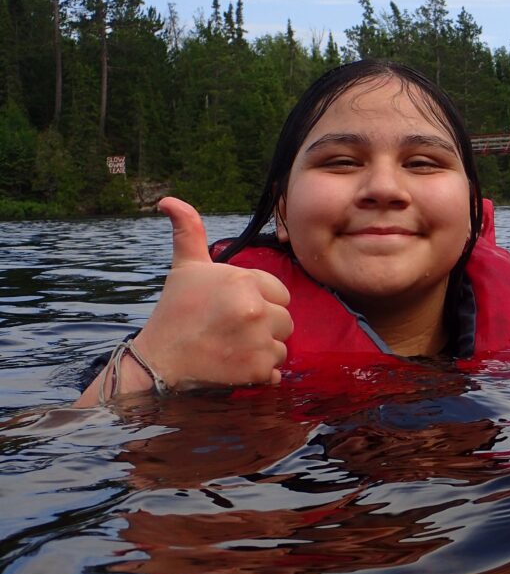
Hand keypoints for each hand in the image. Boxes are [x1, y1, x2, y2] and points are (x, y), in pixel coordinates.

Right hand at [129, 197, 292, 389]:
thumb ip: (189, 231)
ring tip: (233, 347)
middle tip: (232, 331)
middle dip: (264, 326)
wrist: (160, 362)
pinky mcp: (258, 370)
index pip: (280, 293)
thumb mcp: (186, 268)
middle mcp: (255, 308)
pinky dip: (262, 372)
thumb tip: (168, 201)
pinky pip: (278, 370)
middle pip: (285, 319)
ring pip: (283, 345)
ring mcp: (258, 341)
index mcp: (243, 280)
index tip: (232, 310)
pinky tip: (236, 366)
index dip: (260, 302)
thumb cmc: (175, 312)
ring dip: (264, 349)